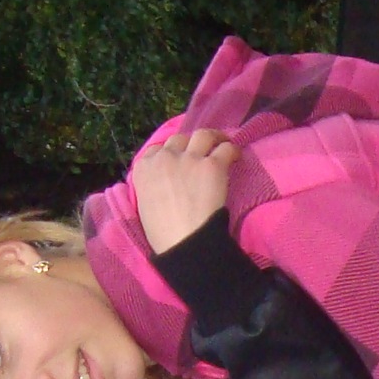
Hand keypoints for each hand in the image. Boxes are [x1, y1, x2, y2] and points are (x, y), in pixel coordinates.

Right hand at [133, 127, 240, 252]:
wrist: (184, 243)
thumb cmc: (163, 234)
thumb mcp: (144, 204)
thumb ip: (150, 185)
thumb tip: (161, 182)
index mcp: (143, 168)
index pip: (156, 149)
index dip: (169, 152)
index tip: (178, 159)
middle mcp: (164, 157)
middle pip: (179, 140)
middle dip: (189, 144)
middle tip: (201, 152)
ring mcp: (189, 159)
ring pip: (202, 135)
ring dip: (213, 138)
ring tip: (222, 143)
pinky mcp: (212, 165)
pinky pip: (225, 148)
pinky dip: (232, 150)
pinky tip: (236, 156)